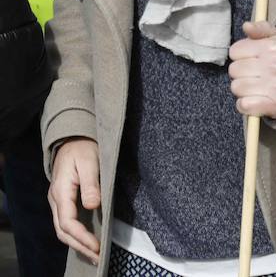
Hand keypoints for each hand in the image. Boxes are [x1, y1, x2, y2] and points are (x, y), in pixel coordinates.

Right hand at [49, 137, 100, 264]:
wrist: (73, 140)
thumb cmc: (82, 149)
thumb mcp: (89, 162)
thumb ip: (91, 184)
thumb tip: (93, 205)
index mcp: (60, 192)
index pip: (68, 222)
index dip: (82, 237)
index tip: (97, 245)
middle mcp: (56, 200)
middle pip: (63, 231)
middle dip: (80, 246)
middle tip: (98, 257)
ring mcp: (58, 202)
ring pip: (63, 230)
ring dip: (77, 244)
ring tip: (95, 254)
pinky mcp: (65, 202)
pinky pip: (67, 224)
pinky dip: (76, 236)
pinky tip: (88, 241)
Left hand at [228, 21, 275, 118]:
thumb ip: (261, 30)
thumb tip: (246, 26)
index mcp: (274, 47)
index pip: (235, 50)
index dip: (242, 55)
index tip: (253, 59)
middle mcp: (275, 65)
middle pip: (234, 70)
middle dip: (242, 72)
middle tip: (256, 74)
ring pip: (237, 87)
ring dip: (244, 89)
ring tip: (258, 86)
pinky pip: (244, 105)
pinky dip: (246, 105)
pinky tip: (257, 99)